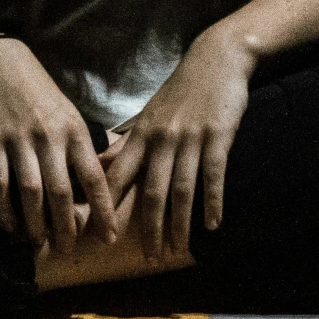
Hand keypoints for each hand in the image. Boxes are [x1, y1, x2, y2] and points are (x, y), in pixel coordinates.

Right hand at [0, 38, 107, 253]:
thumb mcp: (70, 113)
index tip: (110, 237)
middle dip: (66, 227)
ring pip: (30, 193)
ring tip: (39, 243)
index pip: (94, 178)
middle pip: (61, 193)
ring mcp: (19, 140)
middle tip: (68, 250)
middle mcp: (49, 137)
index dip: (103, 211)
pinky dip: (4, 210)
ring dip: (35, 224)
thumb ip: (81, 148)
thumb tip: (97, 186)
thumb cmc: (40, 92)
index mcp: (74, 131)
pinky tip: (10, 227)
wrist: (0, 61)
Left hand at [102, 29, 254, 257]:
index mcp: (140, 134)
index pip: (118, 178)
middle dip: (146, 230)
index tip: (101, 239)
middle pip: (150, 193)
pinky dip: (212, 203)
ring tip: (176, 251)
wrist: (216, 58)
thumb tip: (102, 164)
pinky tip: (211, 226)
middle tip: (147, 260)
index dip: (108, 211)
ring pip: (180, 191)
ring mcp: (189, 138)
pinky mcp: (216, 137)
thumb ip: (128, 142)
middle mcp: (161, 139)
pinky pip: (212, 177)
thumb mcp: (148, 113)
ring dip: (178, 225)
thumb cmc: (180, 89)